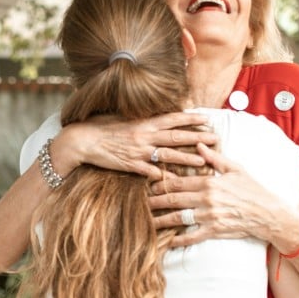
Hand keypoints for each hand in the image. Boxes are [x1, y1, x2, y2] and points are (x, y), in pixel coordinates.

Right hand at [55, 112, 217, 180]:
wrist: (83, 140)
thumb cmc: (102, 127)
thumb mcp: (124, 118)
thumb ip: (143, 119)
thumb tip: (158, 117)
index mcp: (144, 122)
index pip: (172, 118)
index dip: (190, 118)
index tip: (207, 118)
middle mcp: (144, 135)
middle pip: (175, 136)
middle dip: (197, 138)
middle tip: (215, 139)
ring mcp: (138, 151)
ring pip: (167, 155)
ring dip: (186, 158)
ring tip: (203, 161)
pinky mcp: (130, 165)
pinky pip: (148, 171)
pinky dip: (160, 175)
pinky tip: (173, 180)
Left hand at [149, 143, 287, 246]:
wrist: (268, 213)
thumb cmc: (252, 189)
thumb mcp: (235, 168)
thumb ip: (214, 157)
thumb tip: (198, 145)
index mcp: (209, 182)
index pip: (179, 182)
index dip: (161, 183)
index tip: (148, 184)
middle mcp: (206, 199)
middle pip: (173, 200)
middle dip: (155, 201)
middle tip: (140, 202)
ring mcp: (209, 217)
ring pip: (178, 218)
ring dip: (161, 220)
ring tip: (147, 221)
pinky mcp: (214, 231)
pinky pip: (191, 237)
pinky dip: (178, 240)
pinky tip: (167, 241)